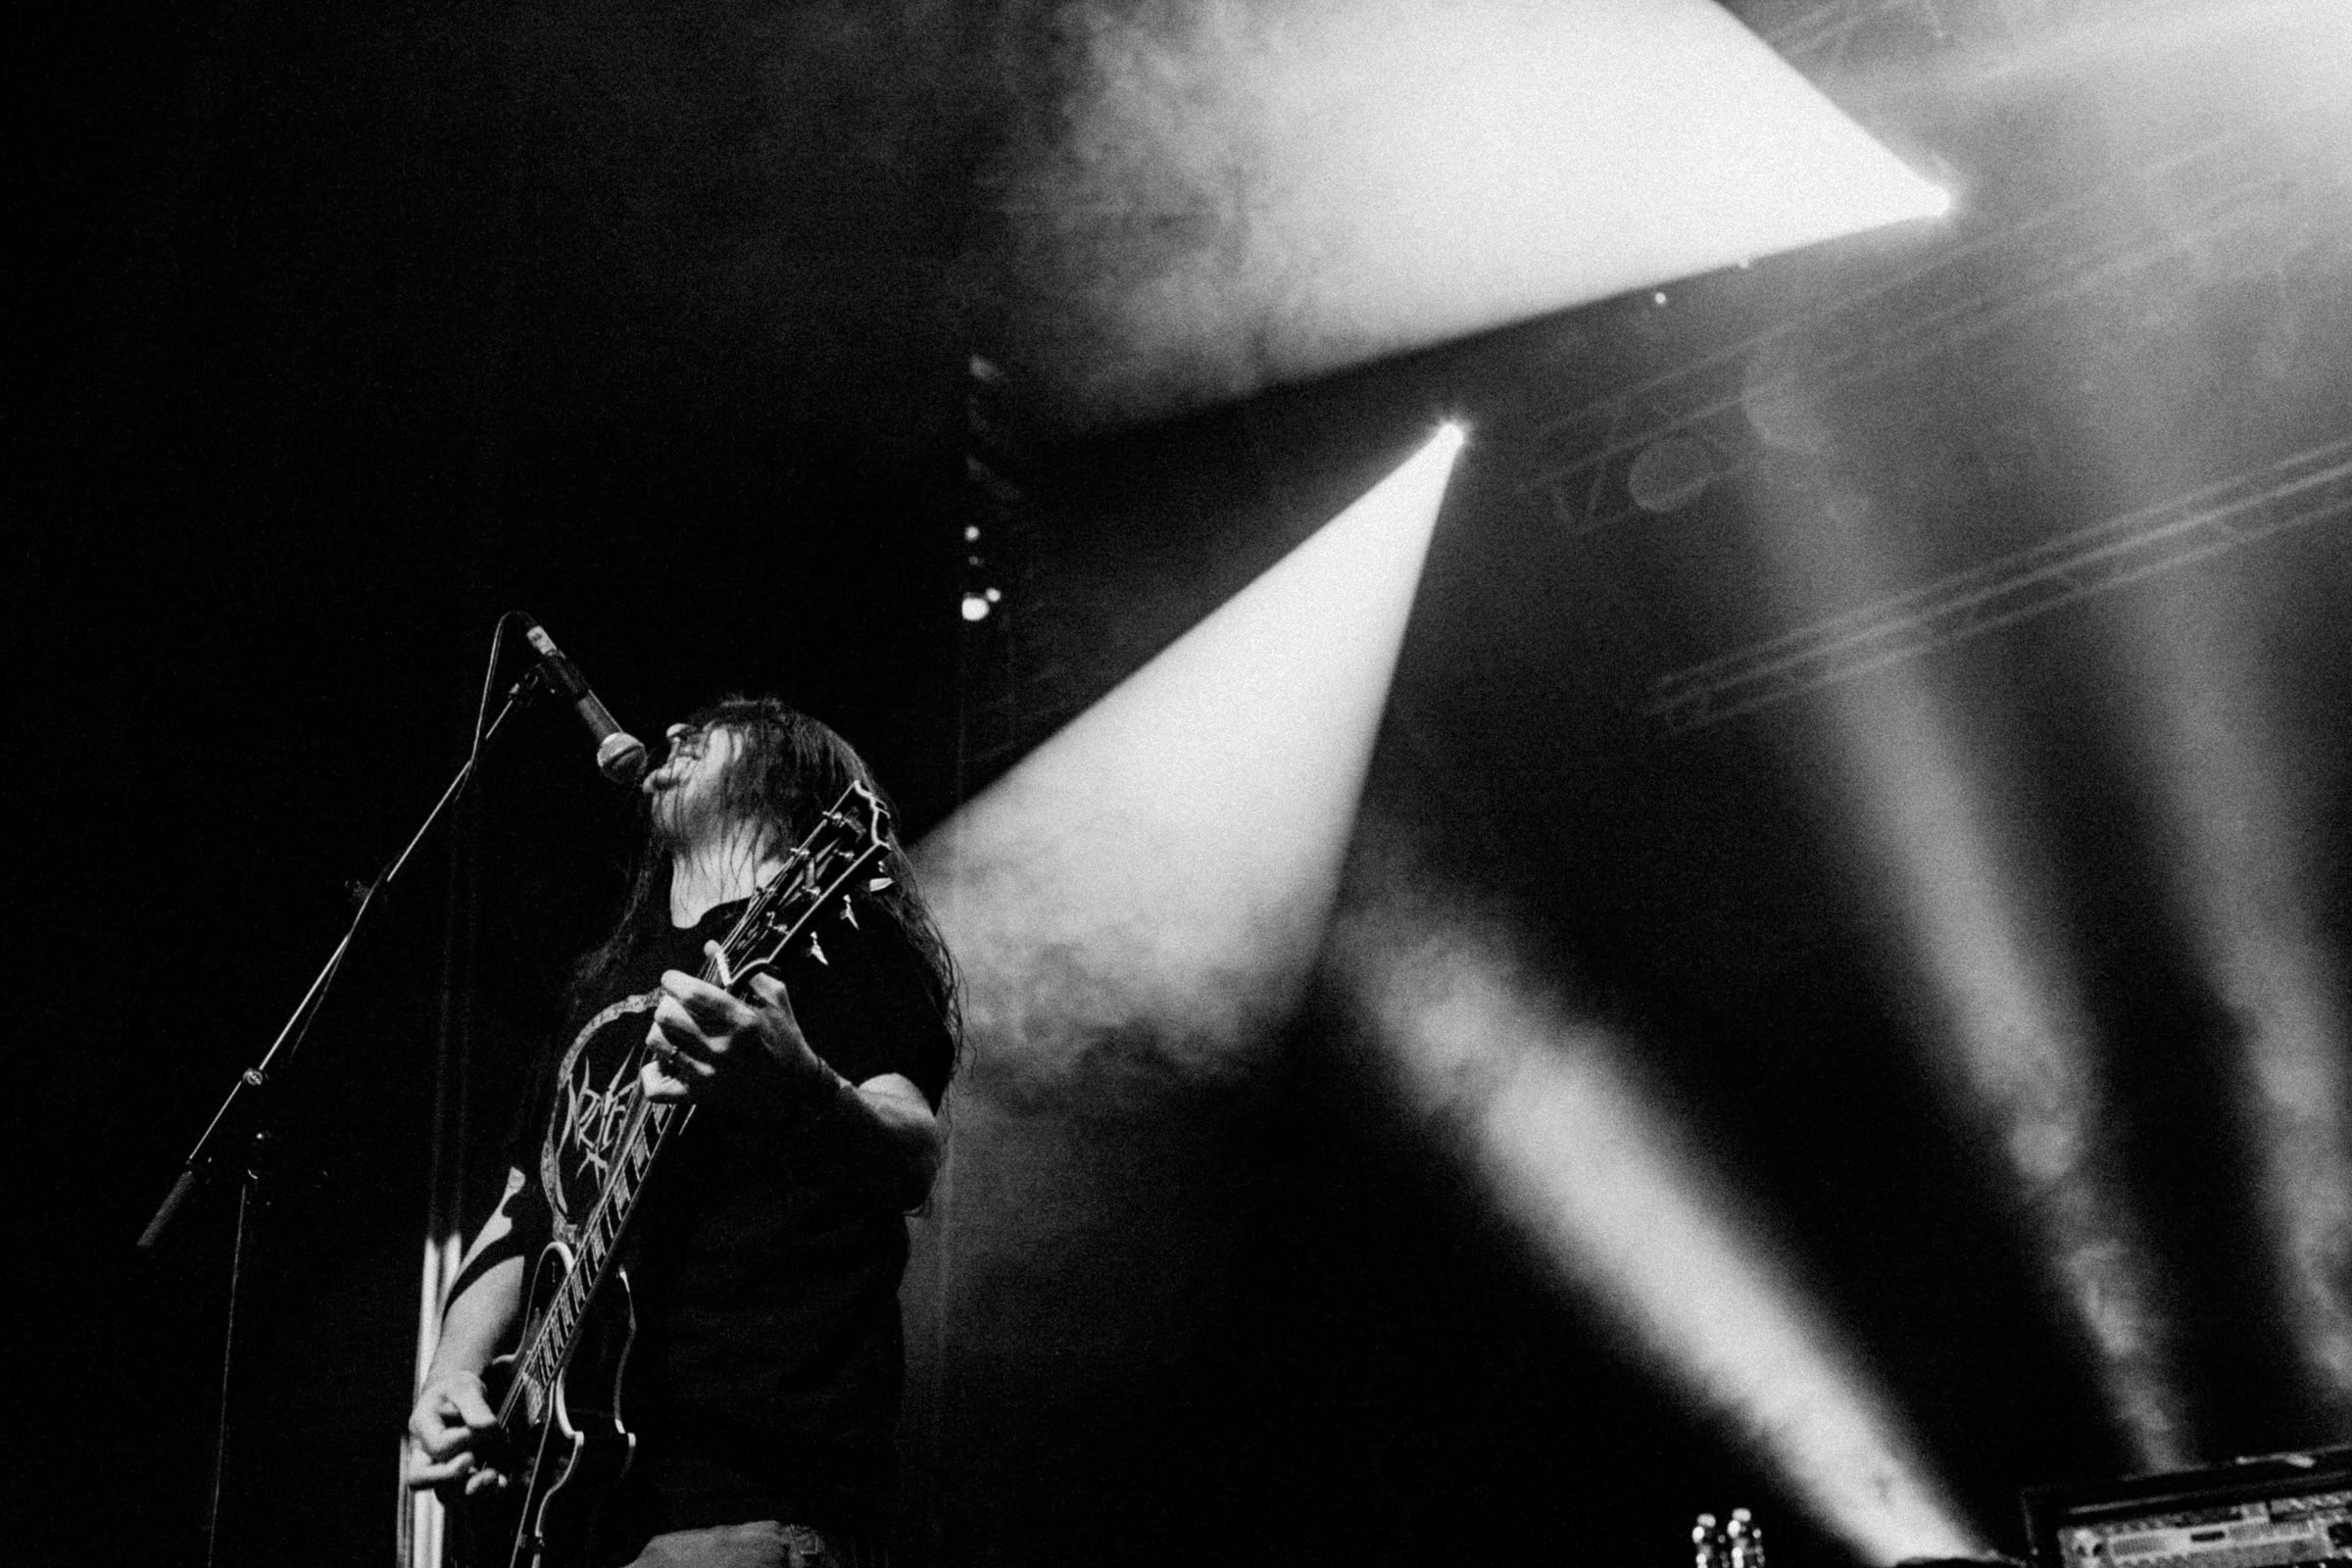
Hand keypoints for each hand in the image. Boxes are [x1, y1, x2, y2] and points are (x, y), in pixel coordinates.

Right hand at [405, 1368, 506, 1496]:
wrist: (457, 1397)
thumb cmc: (457, 1391)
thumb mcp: (465, 1387)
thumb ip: (474, 1405)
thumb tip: (485, 1427)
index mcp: (422, 1426)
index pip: (437, 1445)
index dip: (462, 1440)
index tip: (482, 1427)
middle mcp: (423, 1452)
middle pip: (419, 1479)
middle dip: (448, 1476)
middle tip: (472, 1460)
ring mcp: (438, 1468)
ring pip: (443, 1494)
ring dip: (469, 1490)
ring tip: (493, 1476)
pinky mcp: (456, 1477)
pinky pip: (464, 1494)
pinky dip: (484, 1491)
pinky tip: (502, 1482)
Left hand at [641, 942, 835, 1118]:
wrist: (793, 1090)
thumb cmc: (785, 1039)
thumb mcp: (776, 999)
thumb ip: (746, 971)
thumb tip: (710, 947)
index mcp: (741, 1021)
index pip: (690, 993)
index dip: (673, 980)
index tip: (674, 979)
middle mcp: (720, 1047)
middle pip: (665, 1015)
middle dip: (667, 1003)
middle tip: (677, 1004)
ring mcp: (706, 1074)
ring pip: (656, 1043)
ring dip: (661, 1031)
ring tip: (675, 1029)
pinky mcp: (697, 1095)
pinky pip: (655, 1087)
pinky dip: (652, 1073)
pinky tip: (665, 1062)